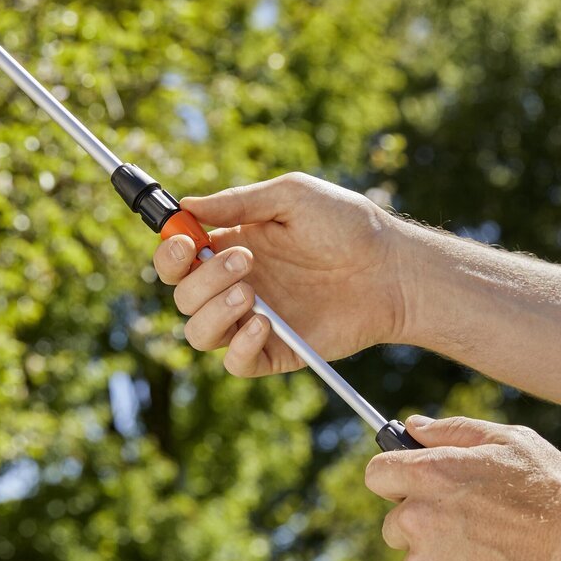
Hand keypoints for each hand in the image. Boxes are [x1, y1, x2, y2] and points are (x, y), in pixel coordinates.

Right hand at [152, 173, 412, 375]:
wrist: (391, 269)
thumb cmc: (347, 226)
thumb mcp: (292, 197)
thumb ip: (238, 202)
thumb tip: (186, 206)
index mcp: (232, 246)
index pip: (178, 258)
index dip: (170, 253)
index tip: (186, 242)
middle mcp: (237, 285)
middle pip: (183, 296)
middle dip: (202, 278)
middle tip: (245, 260)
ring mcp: (254, 320)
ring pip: (199, 334)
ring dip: (213, 312)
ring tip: (250, 293)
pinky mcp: (277, 351)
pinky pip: (236, 363)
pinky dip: (240, 346)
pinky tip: (265, 323)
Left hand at [364, 415, 560, 560]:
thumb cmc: (557, 493)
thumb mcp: (512, 442)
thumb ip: (454, 431)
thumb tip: (413, 427)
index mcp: (430, 474)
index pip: (379, 475)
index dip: (398, 482)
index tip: (418, 490)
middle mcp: (418, 519)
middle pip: (396, 526)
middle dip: (424, 527)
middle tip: (473, 530)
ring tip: (496, 560)